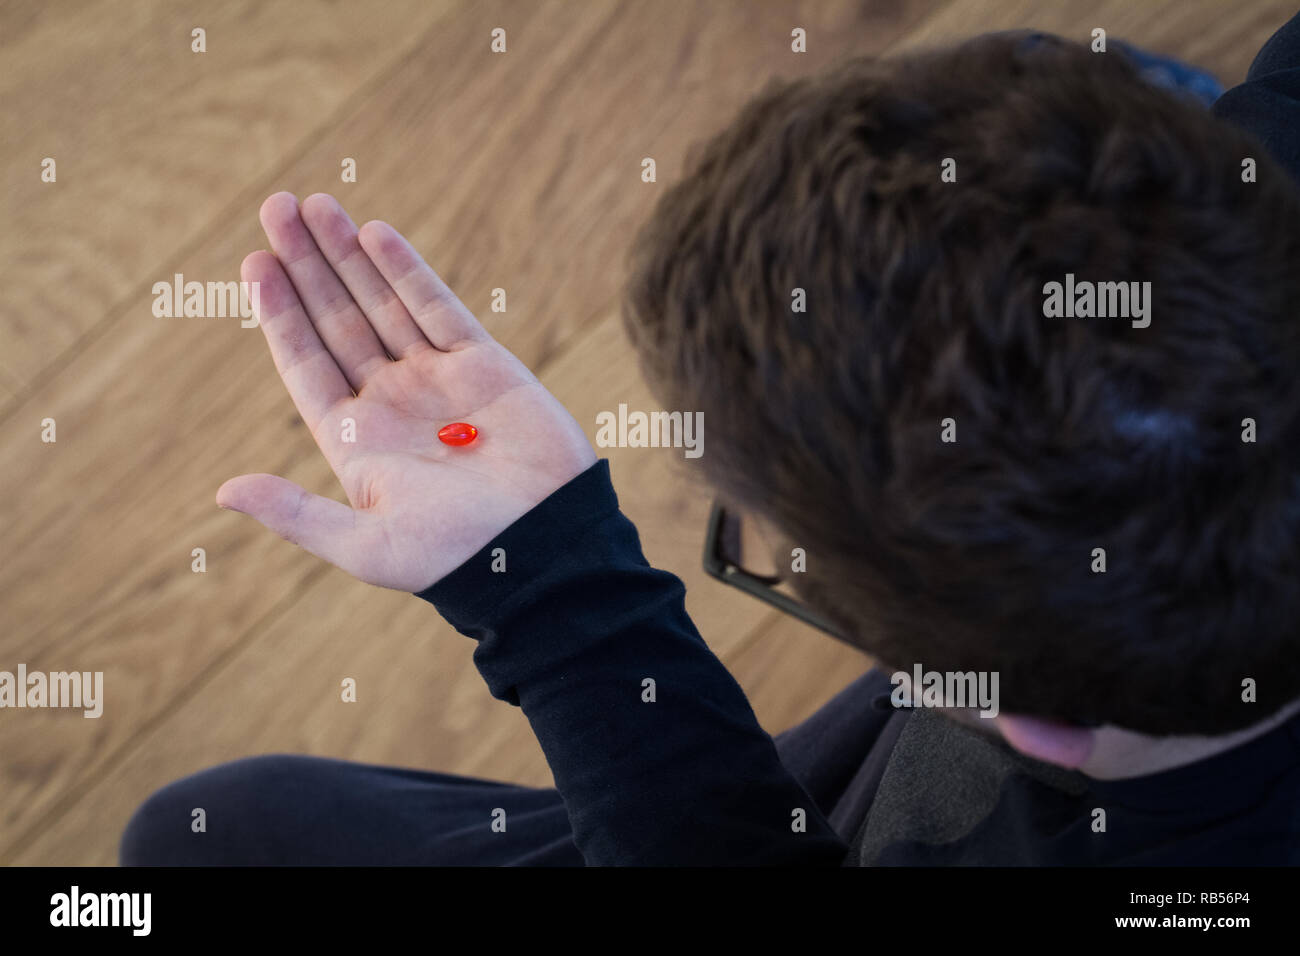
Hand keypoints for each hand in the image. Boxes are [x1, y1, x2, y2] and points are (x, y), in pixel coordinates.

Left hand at [218, 192, 596, 591]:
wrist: (546, 547)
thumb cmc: (456, 555)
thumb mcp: (366, 544)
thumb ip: (296, 513)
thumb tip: (223, 491)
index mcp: (357, 440)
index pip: (306, 363)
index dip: (279, 314)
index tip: (253, 265)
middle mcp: (391, 402)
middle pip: (337, 320)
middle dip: (307, 265)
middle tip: (275, 207)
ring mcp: (437, 379)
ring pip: (383, 303)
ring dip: (349, 255)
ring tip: (315, 205)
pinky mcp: (484, 364)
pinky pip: (438, 307)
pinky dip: (407, 271)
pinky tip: (375, 234)